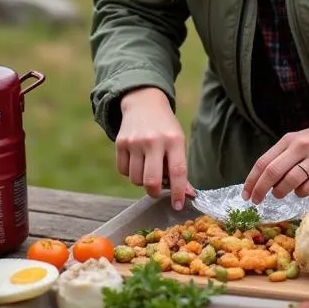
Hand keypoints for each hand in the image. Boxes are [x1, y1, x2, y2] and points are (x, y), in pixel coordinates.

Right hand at [115, 87, 190, 209]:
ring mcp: (135, 141)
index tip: (178, 205)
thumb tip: (188, 195)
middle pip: (151, 181)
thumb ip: (180, 168)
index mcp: (174, 140)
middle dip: (155, 192)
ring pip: (135, 179)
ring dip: (142, 181)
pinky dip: (130, 172)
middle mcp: (153, 140)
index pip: (178, 172)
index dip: (178, 192)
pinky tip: (136, 161)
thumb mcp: (177, 142)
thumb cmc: (165, 128)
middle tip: (157, 190)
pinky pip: (123, 171)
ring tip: (147, 168)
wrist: (144, 102)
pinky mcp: (120, 142)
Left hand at [242, 121, 308, 203]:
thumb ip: (281, 158)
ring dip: (281, 192)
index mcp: (288, 139)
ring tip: (280, 194)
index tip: (246, 195)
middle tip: (257, 200)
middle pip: (274, 172)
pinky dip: (301, 193)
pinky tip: (300, 191)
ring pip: (291, 181)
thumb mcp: (296, 142)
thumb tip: (263, 182)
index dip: (252, 180)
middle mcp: (301, 147)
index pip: (264, 162)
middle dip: (261, 190)